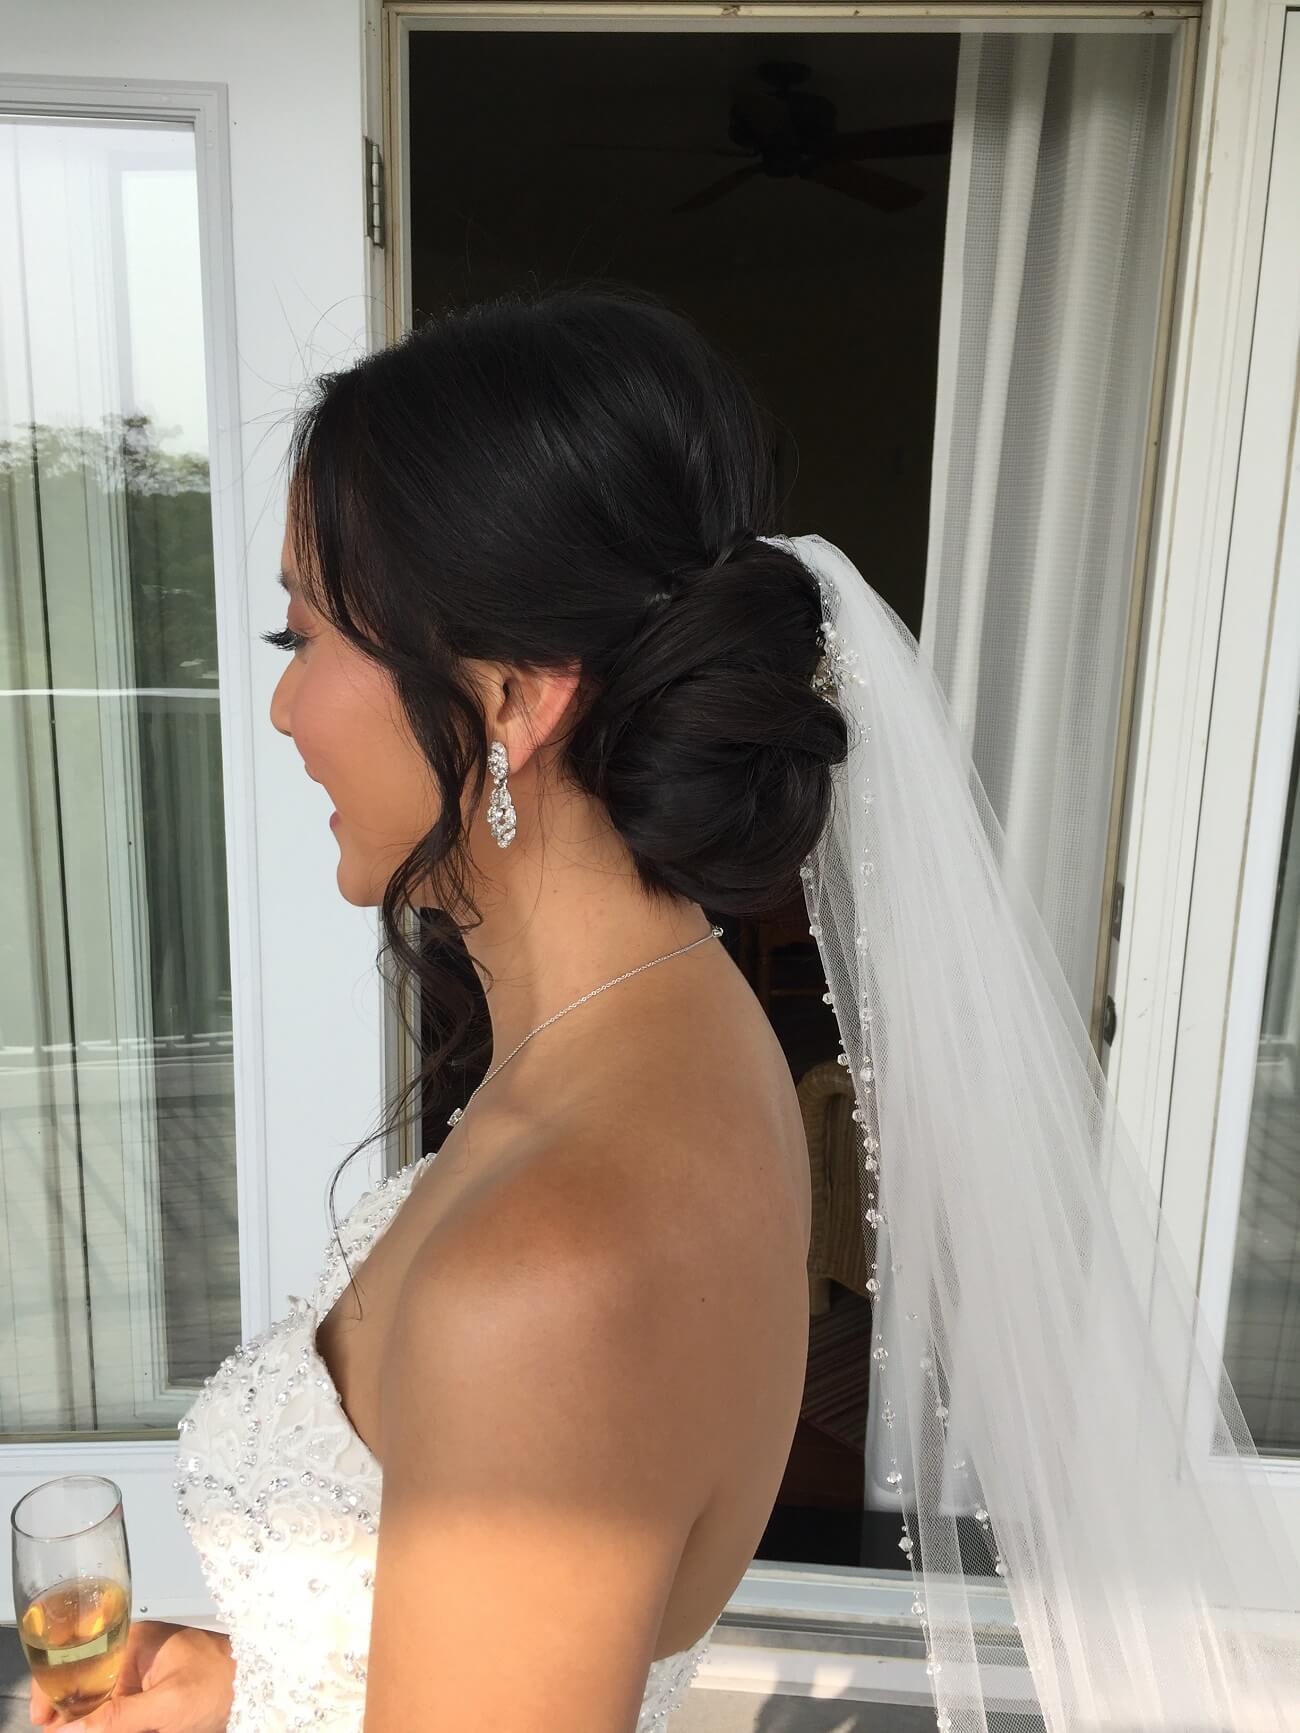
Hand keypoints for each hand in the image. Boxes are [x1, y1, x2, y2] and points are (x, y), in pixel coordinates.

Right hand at [29, 1619, 235, 1732]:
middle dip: (69, 1711)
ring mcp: (139, 1673)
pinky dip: (108, 1721)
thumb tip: (72, 1728)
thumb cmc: (226, 1681)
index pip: (78, 1656)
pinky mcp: (147, 1692)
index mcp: (134, 1640)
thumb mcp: (169, 1705)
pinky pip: (116, 1708)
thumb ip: (119, 1718)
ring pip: (97, 1700)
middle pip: (82, 1681)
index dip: (53, 1687)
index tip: (43, 1717)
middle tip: (59, 1729)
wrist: (260, 1687)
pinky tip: (102, 1726)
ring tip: (78, 1725)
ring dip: (89, 1719)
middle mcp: (132, 1653)